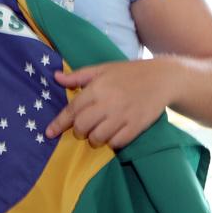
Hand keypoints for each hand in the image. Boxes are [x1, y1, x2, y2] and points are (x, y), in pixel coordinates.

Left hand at [45, 60, 174, 149]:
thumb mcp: (102, 69)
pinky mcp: (137, 126)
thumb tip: (56, 77)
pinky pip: (117, 143)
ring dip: (94, 139)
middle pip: (82, 127)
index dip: (59, 123)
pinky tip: (112, 136)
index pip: (72, 110)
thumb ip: (78, 76)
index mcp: (97, 88)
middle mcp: (108, 103)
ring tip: (97, 133)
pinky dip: (111, 142)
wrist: (162, 78)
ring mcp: (123, 116)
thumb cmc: (128, 73)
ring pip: (98, 138)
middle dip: (78, 132)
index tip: (49, 133)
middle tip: (82, 129)